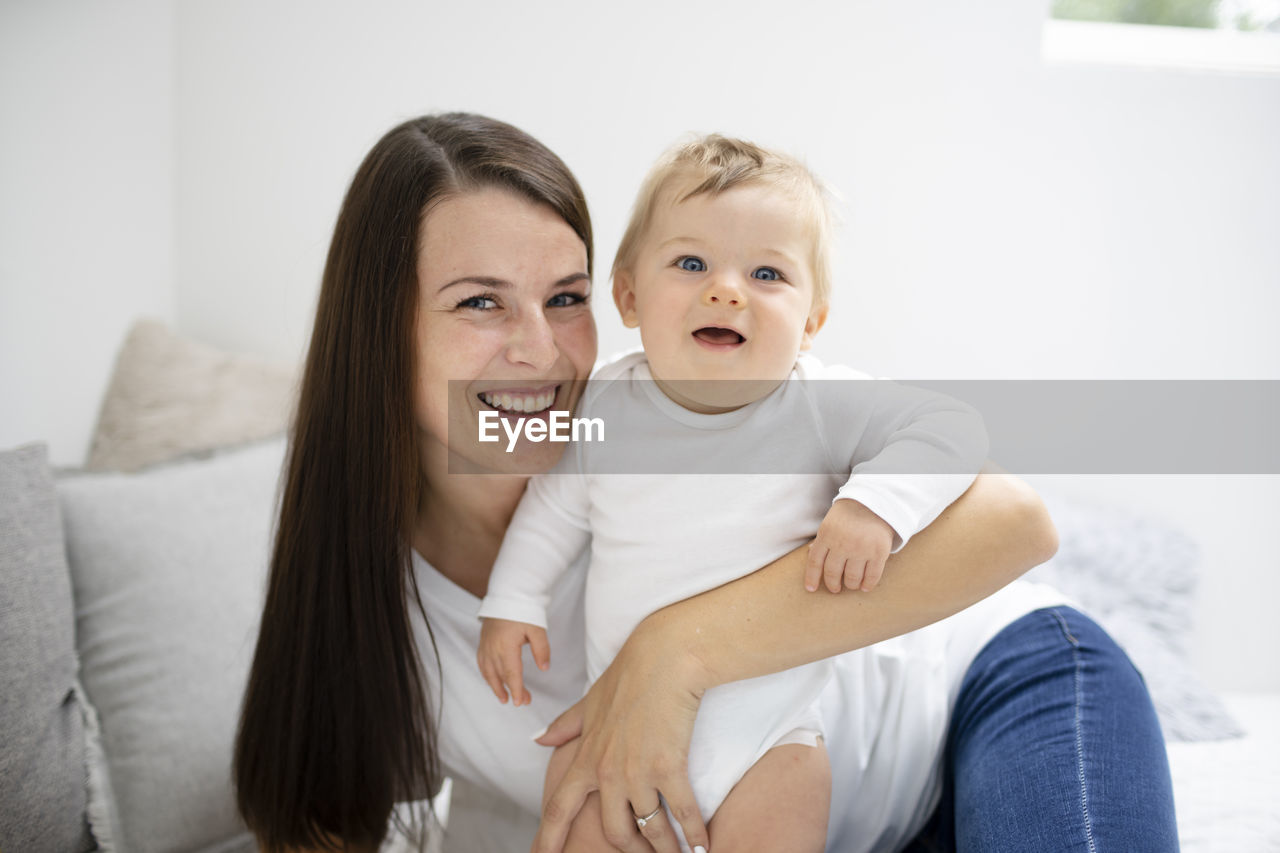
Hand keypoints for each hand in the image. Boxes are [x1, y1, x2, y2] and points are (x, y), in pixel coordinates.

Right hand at [477, 617, 549, 706]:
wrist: (506, 595)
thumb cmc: (522, 611)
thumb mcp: (537, 629)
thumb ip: (542, 650)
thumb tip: (544, 668)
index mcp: (506, 646)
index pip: (512, 674)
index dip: (517, 690)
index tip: (521, 702)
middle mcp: (493, 649)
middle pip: (502, 676)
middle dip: (512, 690)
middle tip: (523, 701)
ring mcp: (485, 646)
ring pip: (489, 672)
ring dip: (496, 687)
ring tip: (504, 698)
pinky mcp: (483, 642)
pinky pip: (482, 664)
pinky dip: (487, 675)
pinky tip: (492, 681)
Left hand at [530, 617, 710, 852]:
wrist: (663, 658)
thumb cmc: (628, 676)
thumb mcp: (589, 702)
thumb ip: (565, 726)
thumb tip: (539, 738)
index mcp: (586, 758)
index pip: (559, 808)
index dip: (548, 839)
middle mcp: (608, 772)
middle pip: (613, 831)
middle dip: (629, 849)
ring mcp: (638, 772)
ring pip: (648, 829)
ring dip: (665, 848)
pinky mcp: (669, 767)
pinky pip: (682, 814)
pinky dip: (694, 834)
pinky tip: (702, 846)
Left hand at [805, 498, 894, 592]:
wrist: (876, 501)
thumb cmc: (849, 514)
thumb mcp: (830, 523)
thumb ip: (822, 540)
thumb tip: (809, 554)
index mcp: (826, 536)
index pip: (815, 562)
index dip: (811, 578)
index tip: (811, 589)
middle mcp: (842, 544)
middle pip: (832, 573)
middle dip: (833, 584)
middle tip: (835, 588)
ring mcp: (861, 549)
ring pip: (852, 578)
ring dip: (851, 585)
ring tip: (851, 585)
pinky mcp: (878, 552)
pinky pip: (872, 576)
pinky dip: (868, 585)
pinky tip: (865, 586)